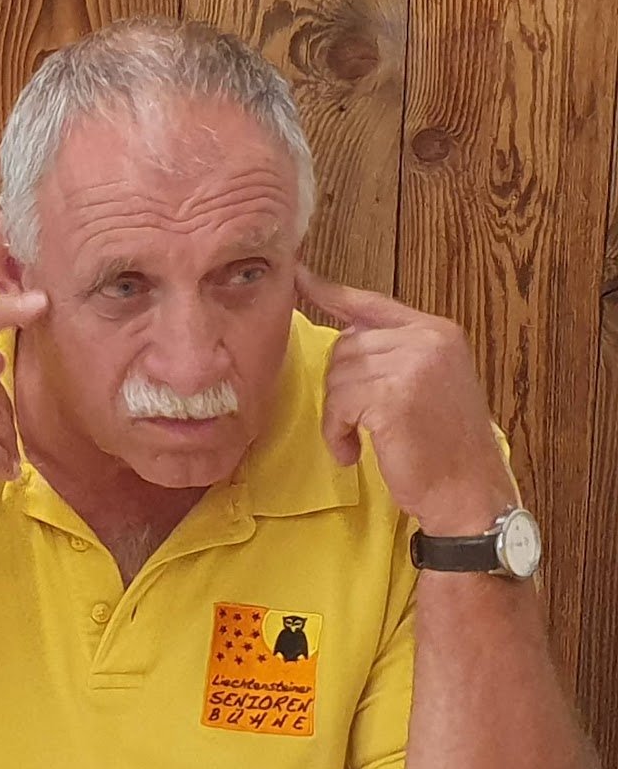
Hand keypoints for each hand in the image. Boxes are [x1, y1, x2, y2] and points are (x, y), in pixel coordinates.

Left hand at [297, 268, 515, 532]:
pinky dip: (336, 432)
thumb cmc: (443, 446)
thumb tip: (345, 333)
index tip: (299, 277)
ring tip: (360, 440)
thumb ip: (394, 352)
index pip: (372, 303)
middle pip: (345, 345)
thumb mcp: (428, 383)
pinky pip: (337, 404)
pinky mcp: (392, 396)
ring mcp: (411, 365)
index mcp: (437, 332)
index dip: (331, 292)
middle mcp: (427, 340)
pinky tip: (354, 451)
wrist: (468, 491)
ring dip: (338, 414)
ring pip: (337, 375)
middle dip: (341, 387)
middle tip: (360, 422)